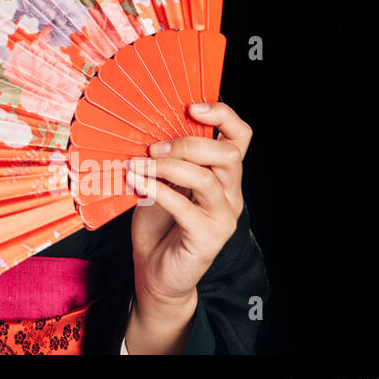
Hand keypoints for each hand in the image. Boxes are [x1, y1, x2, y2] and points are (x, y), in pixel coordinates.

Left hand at [126, 101, 251, 312]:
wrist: (155, 271)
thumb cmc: (157, 222)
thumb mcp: (160, 180)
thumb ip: (165, 157)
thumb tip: (147, 127)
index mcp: (222, 174)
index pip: (240, 136)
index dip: (223, 115)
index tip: (192, 107)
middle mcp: (230, 193)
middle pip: (228, 154)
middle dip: (187, 144)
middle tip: (153, 147)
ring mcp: (223, 216)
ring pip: (208, 178)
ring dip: (168, 166)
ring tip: (139, 165)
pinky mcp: (208, 237)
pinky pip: (185, 206)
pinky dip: (156, 190)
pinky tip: (137, 184)